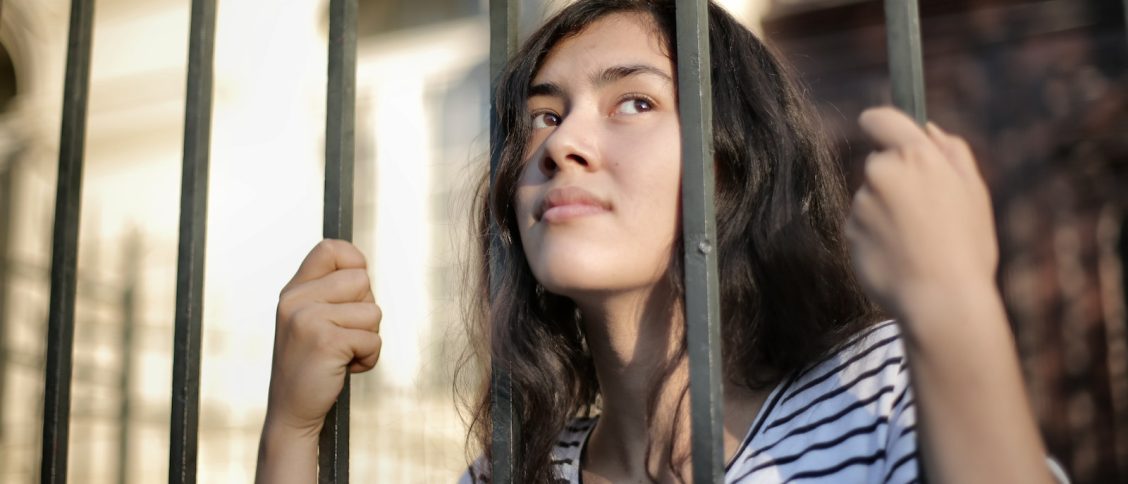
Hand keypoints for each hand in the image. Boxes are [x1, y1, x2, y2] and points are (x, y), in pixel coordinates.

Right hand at [264, 239, 381, 436]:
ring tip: (343, 354)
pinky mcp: (325, 341)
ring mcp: (308, 319)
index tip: (356, 291)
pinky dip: (368, 358)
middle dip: (365, 310)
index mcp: (293, 291)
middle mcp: (296, 299)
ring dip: (368, 338)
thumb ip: (329, 293)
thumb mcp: (310, 320)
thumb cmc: (311, 366)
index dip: (355, 262)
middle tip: (344, 335)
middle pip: (362, 280)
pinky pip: (373, 339)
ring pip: (373, 311)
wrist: (291, 411)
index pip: (331, 248)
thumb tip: (362, 268)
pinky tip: (344, 369)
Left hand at [846, 107, 998, 324]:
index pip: (879, 118)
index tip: (885, 134)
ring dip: (886, 210)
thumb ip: (951, 152)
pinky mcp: (849, 232)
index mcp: (915, 156)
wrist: (941, 301)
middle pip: (878, 162)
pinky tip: (900, 255)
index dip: (881, 125)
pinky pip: (862, 225)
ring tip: (917, 240)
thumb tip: (927, 129)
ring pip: (870, 196)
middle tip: (926, 210)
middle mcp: (881, 173)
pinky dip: (876, 235)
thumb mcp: (974, 191)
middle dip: (895, 177)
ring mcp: (861, 204)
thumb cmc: (966, 246)